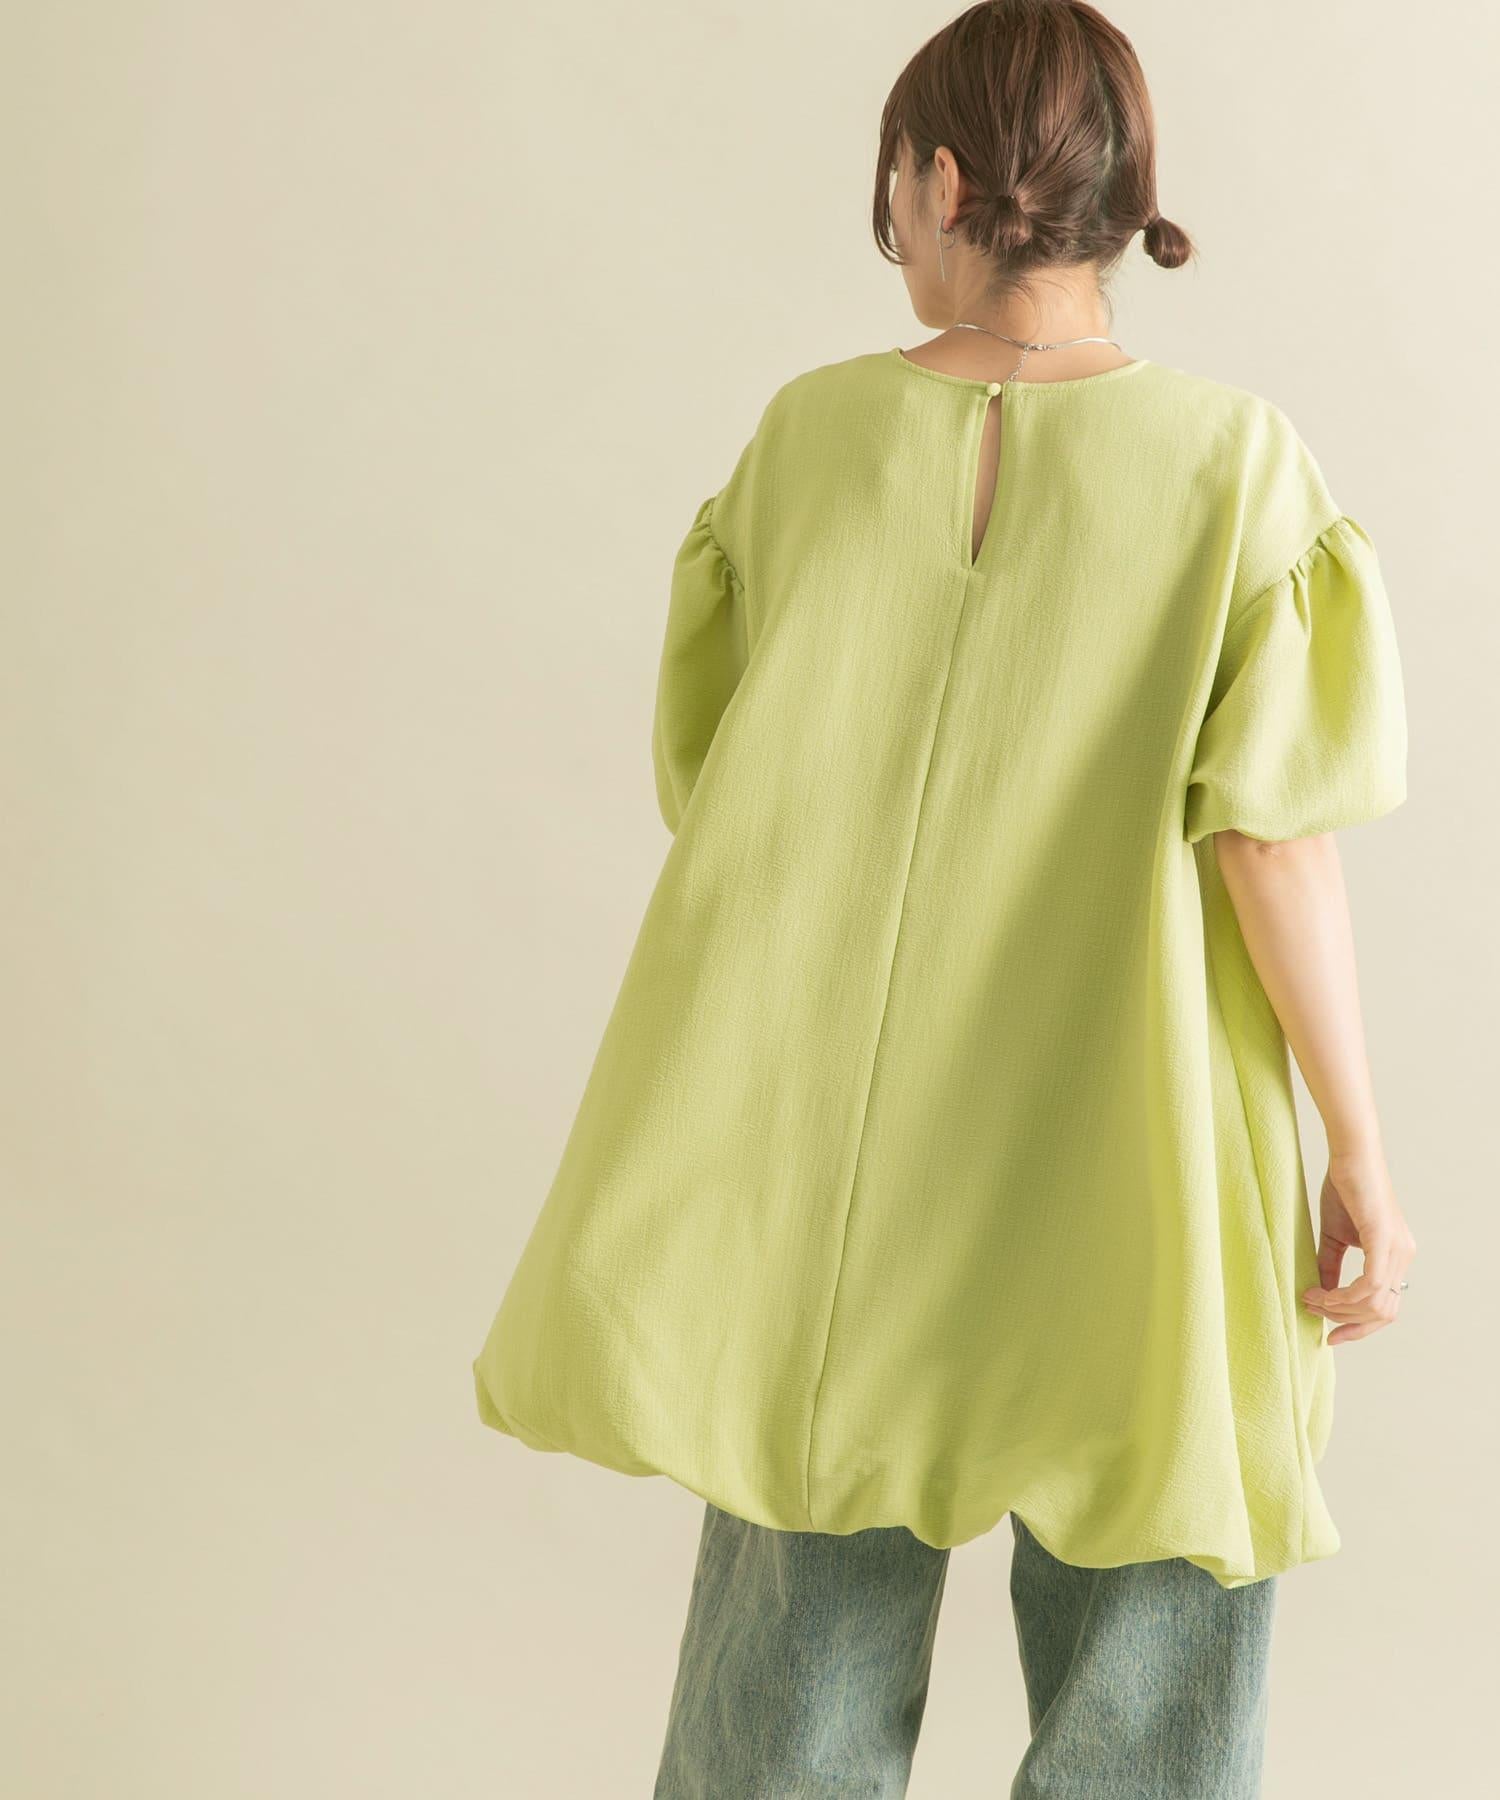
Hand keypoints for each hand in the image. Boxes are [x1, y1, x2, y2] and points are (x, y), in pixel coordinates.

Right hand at [1300, 1151, 1416, 1344]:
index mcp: (1396, 1257)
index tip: (1329, 1334)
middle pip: (1382, 1313)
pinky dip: (1344, 1296)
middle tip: (1313, 1312)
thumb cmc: (1344, 1188)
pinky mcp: (1384, 1241)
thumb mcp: (1335, 1237)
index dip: (1359, 1327)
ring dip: (1339, 1309)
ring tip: (1311, 1298)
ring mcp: (1398, 1250)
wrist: (1349, 1155)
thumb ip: (1331, 1266)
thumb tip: (1323, 1297)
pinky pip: (1369, 1285)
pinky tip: (1321, 1292)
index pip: (1386, 1308)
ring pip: (1375, 1304)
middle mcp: (1404, 1257)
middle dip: (1346, 1322)